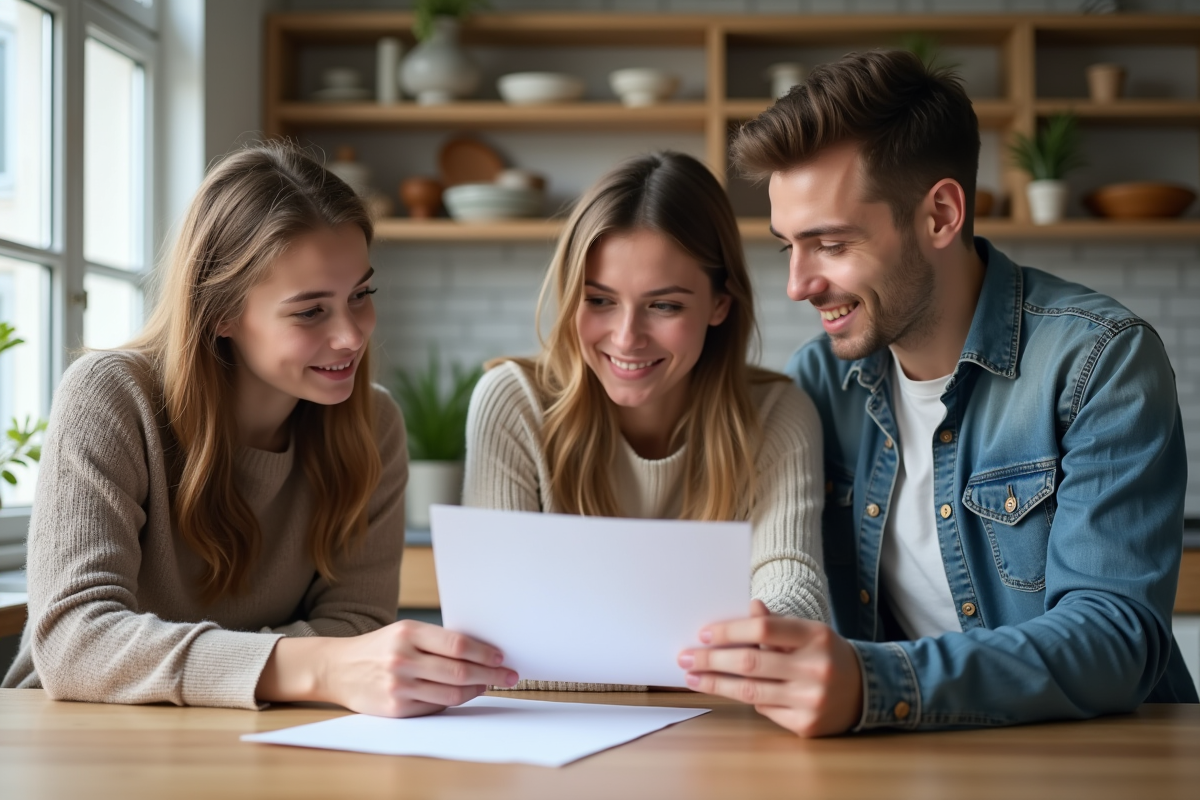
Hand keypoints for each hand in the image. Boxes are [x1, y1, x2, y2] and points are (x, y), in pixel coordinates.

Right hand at [259, 620, 518, 717]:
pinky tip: (465, 695)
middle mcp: (403, 659)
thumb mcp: (404, 632)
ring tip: (490, 685)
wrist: (337, 668)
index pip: (458, 644)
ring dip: (477, 691)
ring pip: (451, 694)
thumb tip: (480, 651)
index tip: (501, 657)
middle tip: (509, 676)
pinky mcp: (396, 709)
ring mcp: (399, 686)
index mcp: (408, 633)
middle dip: (491, 674)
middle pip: (459, 671)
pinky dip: (454, 702)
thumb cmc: (379, 648)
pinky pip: (435, 708)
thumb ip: (436, 641)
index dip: (485, 653)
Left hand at [677, 600, 861, 736]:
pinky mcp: (806, 726)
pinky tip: (729, 691)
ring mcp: (812, 700)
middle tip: (686, 658)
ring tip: (693, 678)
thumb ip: (777, 622)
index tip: (703, 634)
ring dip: (716, 684)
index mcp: (816, 636)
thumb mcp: (808, 631)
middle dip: (711, 660)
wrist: (866, 692)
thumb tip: (749, 607)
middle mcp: (816, 668)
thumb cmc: (826, 655)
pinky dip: (746, 699)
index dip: (729, 631)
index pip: (763, 628)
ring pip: (751, 691)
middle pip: (751, 662)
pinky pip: (764, 710)